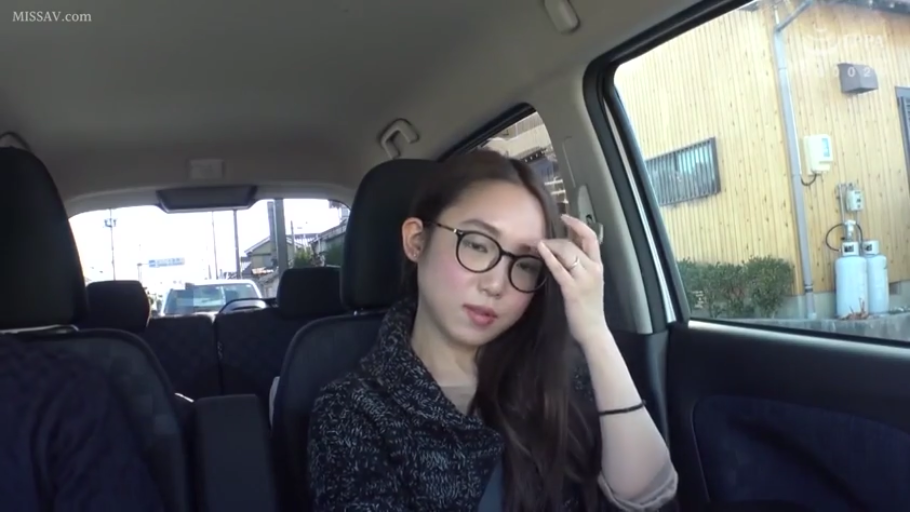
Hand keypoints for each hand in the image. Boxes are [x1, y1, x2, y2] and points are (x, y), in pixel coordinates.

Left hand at [537, 215, 610, 345]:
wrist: (593, 330)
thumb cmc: (588, 307)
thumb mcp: (589, 282)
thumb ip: (580, 265)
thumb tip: (564, 248)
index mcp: (598, 266)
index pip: (591, 237)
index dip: (578, 224)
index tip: (564, 216)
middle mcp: (593, 269)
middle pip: (574, 243)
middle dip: (556, 238)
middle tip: (541, 240)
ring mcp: (584, 279)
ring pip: (567, 252)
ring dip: (550, 245)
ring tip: (538, 245)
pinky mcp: (573, 289)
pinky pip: (559, 268)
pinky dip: (549, 257)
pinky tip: (540, 249)